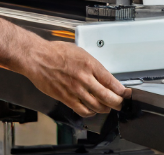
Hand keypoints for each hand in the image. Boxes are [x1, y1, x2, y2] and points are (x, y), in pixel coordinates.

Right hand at [15, 40, 130, 116]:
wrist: (37, 57)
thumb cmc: (55, 52)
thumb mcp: (79, 52)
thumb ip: (91, 65)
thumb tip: (102, 75)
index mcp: (89, 64)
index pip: (112, 81)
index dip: (121, 91)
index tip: (125, 93)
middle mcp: (84, 78)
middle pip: (108, 97)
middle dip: (117, 103)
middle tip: (120, 103)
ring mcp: (75, 90)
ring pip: (97, 106)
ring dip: (105, 108)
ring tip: (107, 107)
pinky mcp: (66, 98)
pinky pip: (82, 110)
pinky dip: (90, 113)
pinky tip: (92, 110)